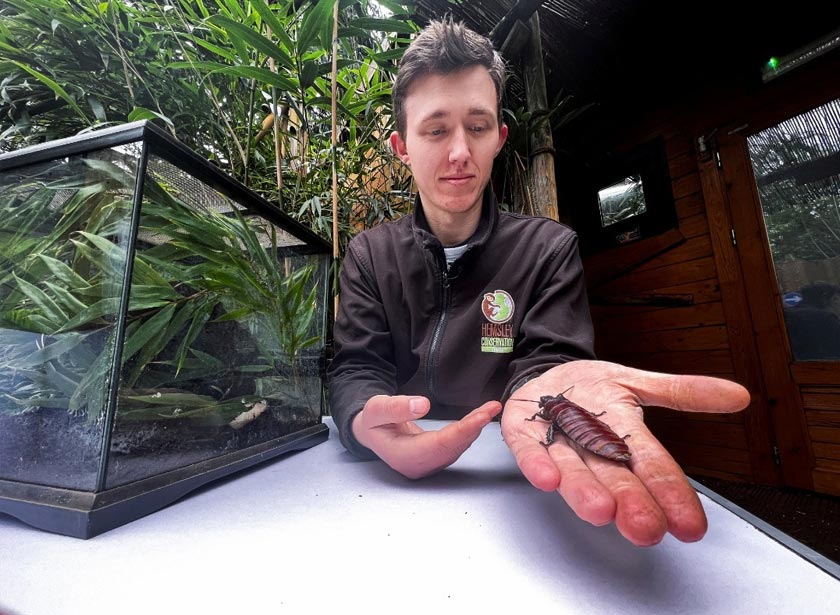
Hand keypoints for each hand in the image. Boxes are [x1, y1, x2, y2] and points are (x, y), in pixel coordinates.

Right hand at [353, 395, 501, 478]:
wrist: (370, 431)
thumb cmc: (372, 420)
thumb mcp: (376, 409)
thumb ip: (396, 408)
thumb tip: (422, 405)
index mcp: (403, 456)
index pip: (440, 444)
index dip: (463, 430)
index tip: (482, 415)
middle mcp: (418, 465)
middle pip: (453, 447)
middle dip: (474, 428)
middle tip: (492, 408)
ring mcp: (426, 465)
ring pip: (456, 448)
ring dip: (474, 429)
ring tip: (489, 410)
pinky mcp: (433, 459)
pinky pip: (455, 447)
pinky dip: (468, 432)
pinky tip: (478, 420)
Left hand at [502, 360, 749, 545]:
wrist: (545, 373)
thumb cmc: (590, 386)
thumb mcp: (638, 382)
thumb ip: (683, 392)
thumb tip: (739, 395)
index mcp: (623, 432)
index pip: (652, 463)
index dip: (671, 492)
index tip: (690, 526)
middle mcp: (590, 444)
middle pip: (613, 475)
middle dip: (630, 501)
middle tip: (645, 529)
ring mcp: (555, 440)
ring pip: (573, 470)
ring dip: (584, 491)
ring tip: (601, 512)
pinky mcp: (522, 433)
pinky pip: (528, 451)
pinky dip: (537, 465)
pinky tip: (546, 479)